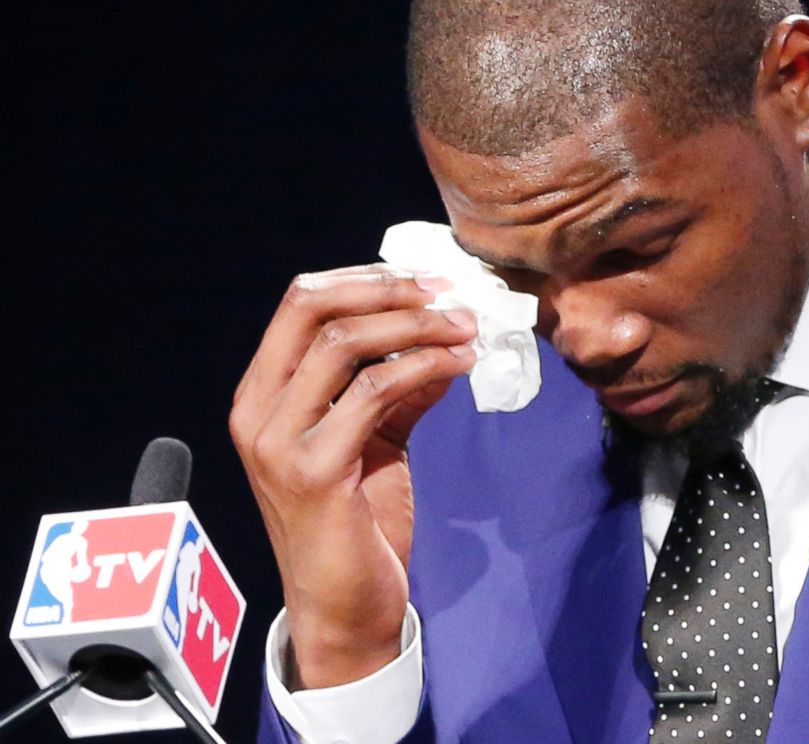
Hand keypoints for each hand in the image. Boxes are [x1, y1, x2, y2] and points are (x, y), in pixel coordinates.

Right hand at [229, 265, 475, 687]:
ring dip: (418, 325)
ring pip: (347, 343)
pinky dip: (427, 365)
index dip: (366, 279)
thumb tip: (447, 331)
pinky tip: (463, 363)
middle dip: (391, 290)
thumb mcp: (374, 439)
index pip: (301, 303)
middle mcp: (256, 411)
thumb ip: (399, 385)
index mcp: (261, 395)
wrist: (344, 607)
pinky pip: (377, 391)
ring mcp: (278, 441)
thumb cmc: (356, 522)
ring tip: (468, 327)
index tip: (424, 279)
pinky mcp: (314, 470)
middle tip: (450, 294)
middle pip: (315, 308)